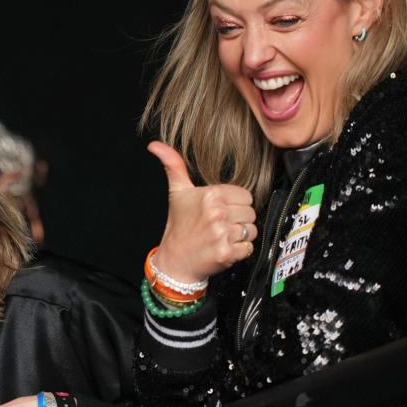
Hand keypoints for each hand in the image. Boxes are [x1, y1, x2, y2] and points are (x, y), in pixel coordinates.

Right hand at [147, 141, 256, 282]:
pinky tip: (223, 248)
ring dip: (240, 236)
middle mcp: (217, 213)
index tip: (221, 211)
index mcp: (211, 195)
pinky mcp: (227, 252)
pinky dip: (240, 251)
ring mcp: (222, 234)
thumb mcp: (176, 193)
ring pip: (251, 230)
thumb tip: (156, 145)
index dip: (235, 204)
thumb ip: (174, 165)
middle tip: (220, 225)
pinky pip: (249, 248)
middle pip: (250, 212)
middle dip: (239, 220)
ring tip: (222, 237)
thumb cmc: (178, 227)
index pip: (245, 195)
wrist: (174, 262)